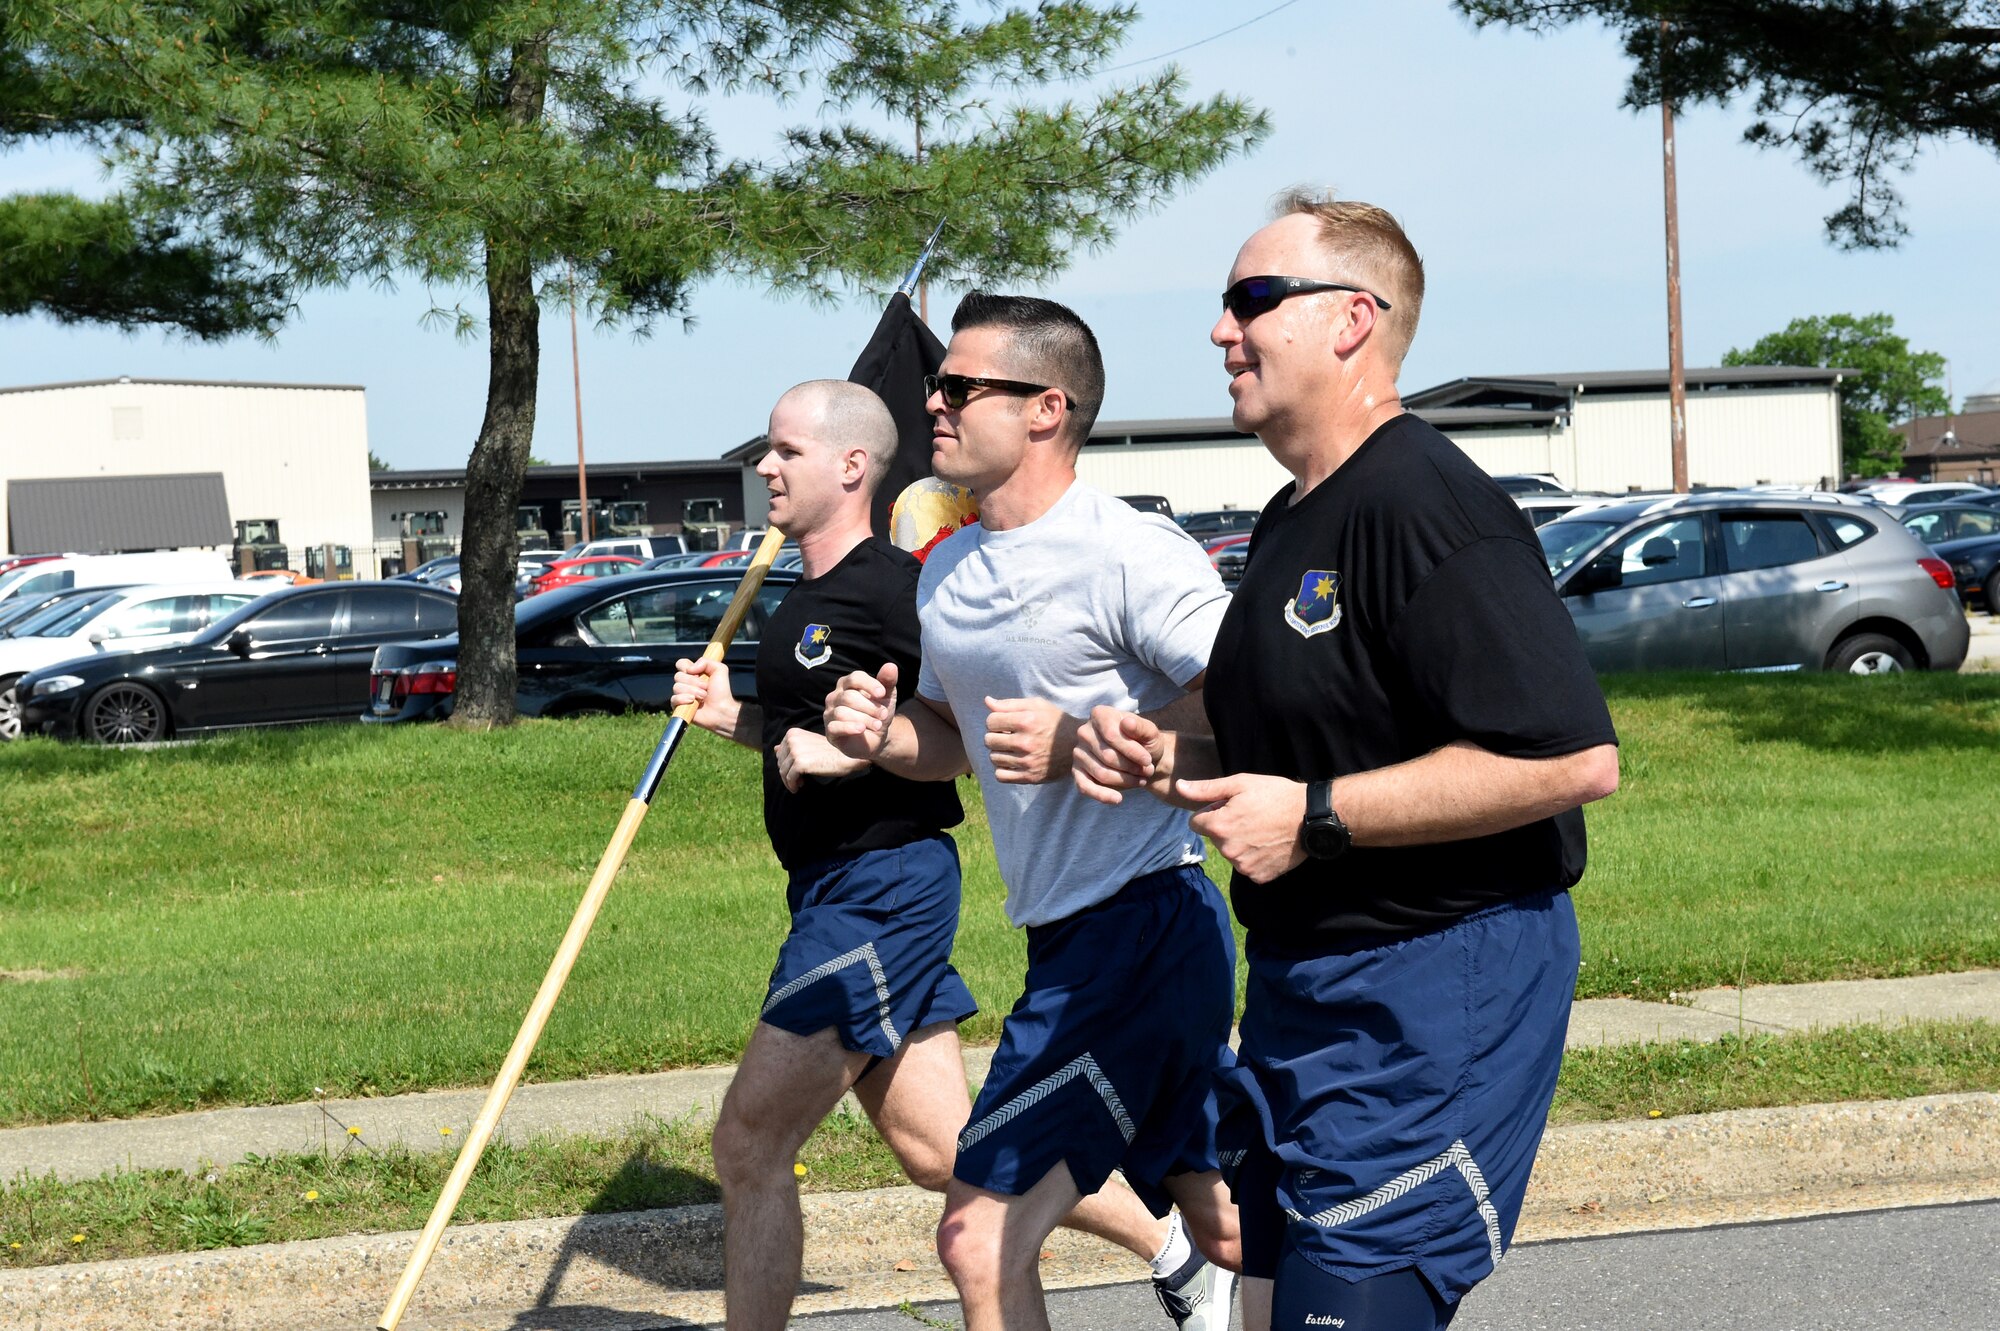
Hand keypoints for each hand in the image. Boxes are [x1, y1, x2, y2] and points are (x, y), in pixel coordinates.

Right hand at [671, 657, 738, 734]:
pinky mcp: (679, 707)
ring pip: (676, 687)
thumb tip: (689, 669)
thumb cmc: (721, 692)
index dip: (686, 667)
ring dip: (692, 691)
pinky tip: (693, 702)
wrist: (722, 710)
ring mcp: (681, 695)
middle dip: (694, 682)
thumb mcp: (719, 670)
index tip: (698, 673)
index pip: (680, 664)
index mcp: (693, 673)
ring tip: (703, 697)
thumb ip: (706, 661)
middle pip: (678, 676)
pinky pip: (674, 699)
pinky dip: (683, 699)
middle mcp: (685, 683)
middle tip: (706, 688)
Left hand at [775, 728, 869, 791]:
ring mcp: (795, 751)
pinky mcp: (799, 763)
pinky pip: (789, 778)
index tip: (795, 771)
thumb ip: (792, 745)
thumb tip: (775, 749)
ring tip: (798, 784)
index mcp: (792, 733)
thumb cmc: (829, 751)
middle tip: (797, 780)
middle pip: (780, 762)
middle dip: (787, 773)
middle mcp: (792, 739)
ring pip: (783, 771)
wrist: (845, 756)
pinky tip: (798, 788)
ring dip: (789, 781)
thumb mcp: (808, 743)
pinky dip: (792, 785)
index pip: (780, 753)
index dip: (786, 764)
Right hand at [824, 662, 898, 760]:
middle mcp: (835, 697)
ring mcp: (830, 714)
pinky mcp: (830, 732)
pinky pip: (835, 727)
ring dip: (864, 719)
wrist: (877, 738)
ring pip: (842, 713)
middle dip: (870, 706)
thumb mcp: (886, 697)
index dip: (869, 684)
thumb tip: (891, 666)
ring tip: (878, 725)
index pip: (854, 678)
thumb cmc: (878, 713)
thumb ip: (887, 682)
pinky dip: (849, 727)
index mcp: (847, 684)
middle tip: (884, 715)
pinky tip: (862, 729)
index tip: (882, 693)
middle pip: (849, 697)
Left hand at [984, 695, 1081, 784]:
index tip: (1004, 723)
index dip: (995, 721)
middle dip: (994, 736)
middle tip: (1006, 736)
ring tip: (1010, 748)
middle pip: (989, 740)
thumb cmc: (1054, 722)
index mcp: (1027, 721)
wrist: (1076, 745)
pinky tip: (1011, 762)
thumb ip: (1010, 704)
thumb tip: (987, 701)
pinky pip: (1000, 775)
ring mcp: (1028, 762)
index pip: (991, 721)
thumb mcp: (1036, 705)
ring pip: (993, 758)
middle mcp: (1026, 742)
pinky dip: (1002, 769)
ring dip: (998, 752)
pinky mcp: (1030, 777)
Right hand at [1073, 706, 1167, 805]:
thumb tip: (1126, 723)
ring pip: (1101, 773)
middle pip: (1107, 756)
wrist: (1140, 758)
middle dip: (1131, 767)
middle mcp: (1084, 732)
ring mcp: (1078, 753)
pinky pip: (1085, 787)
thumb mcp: (1150, 733)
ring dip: (1125, 781)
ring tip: (1141, 780)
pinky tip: (1118, 799)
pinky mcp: (1077, 772)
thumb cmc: (1144, 742)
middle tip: (1148, 771)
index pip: (1111, 735)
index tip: (1148, 760)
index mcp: (1100, 714)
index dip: (1132, 751)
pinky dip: (1102, 795)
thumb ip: (1141, 727)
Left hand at [1175, 774, 1308, 883]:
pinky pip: (1247, 866)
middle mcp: (1227, 850)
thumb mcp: (1240, 784)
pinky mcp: (1259, 877)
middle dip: (1226, 827)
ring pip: (1231, 852)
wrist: (1311, 818)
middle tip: (1250, 815)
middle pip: (1215, 838)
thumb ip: (1206, 789)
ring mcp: (1243, 866)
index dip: (1211, 812)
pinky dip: (1254, 857)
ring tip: (1262, 829)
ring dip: (1240, 842)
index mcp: (1218, 826)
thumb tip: (1179, 787)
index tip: (1230, 807)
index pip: (1196, 823)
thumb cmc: (1276, 795)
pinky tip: (1268, 844)